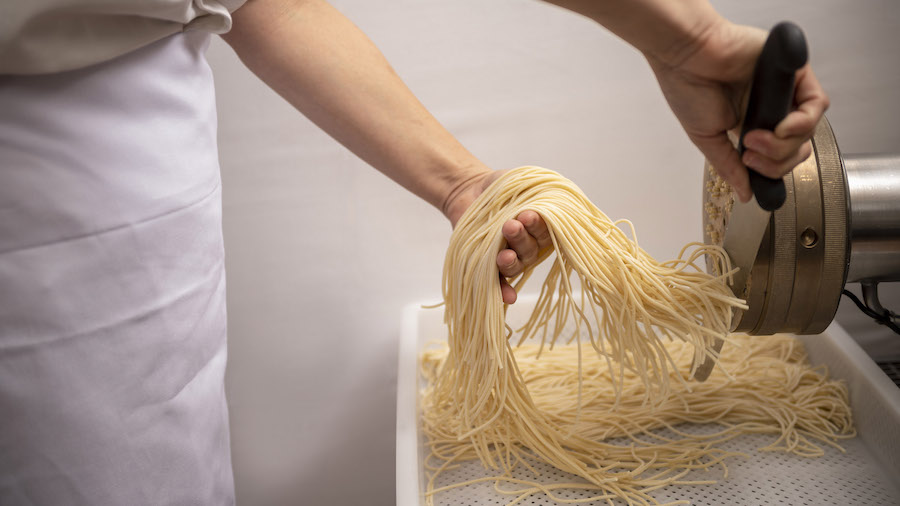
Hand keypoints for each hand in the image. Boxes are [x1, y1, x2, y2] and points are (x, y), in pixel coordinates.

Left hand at [443, 171, 552, 304]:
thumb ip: (539, 191)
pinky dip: (503, 291)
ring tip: (503, 252)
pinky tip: (508, 297)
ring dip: (511, 261)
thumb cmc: (502, 186)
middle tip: (511, 225)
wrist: (470, 189)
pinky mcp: (488, 265)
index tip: (529, 214)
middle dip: (522, 238)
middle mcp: (528, 246)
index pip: (547, 233)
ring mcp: (509, 256)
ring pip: (516, 265)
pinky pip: (498, 282)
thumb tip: (553, 203)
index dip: (540, 227)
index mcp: (541, 229)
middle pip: (530, 250)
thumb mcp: (521, 182)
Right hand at [647, 20, 828, 201]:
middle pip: (797, 147)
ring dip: (784, 144)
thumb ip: (730, 167)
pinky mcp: (795, 72)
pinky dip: (800, 123)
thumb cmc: (688, 87)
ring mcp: (784, 91)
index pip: (780, 156)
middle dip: (777, 161)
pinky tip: (778, 126)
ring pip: (808, 130)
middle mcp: (771, 108)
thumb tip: (746, 195)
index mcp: (751, 124)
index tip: (751, 168)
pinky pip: (815, 104)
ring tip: (755, 138)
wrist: (685, 56)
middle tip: (751, 154)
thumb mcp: (708, 138)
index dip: (771, 169)